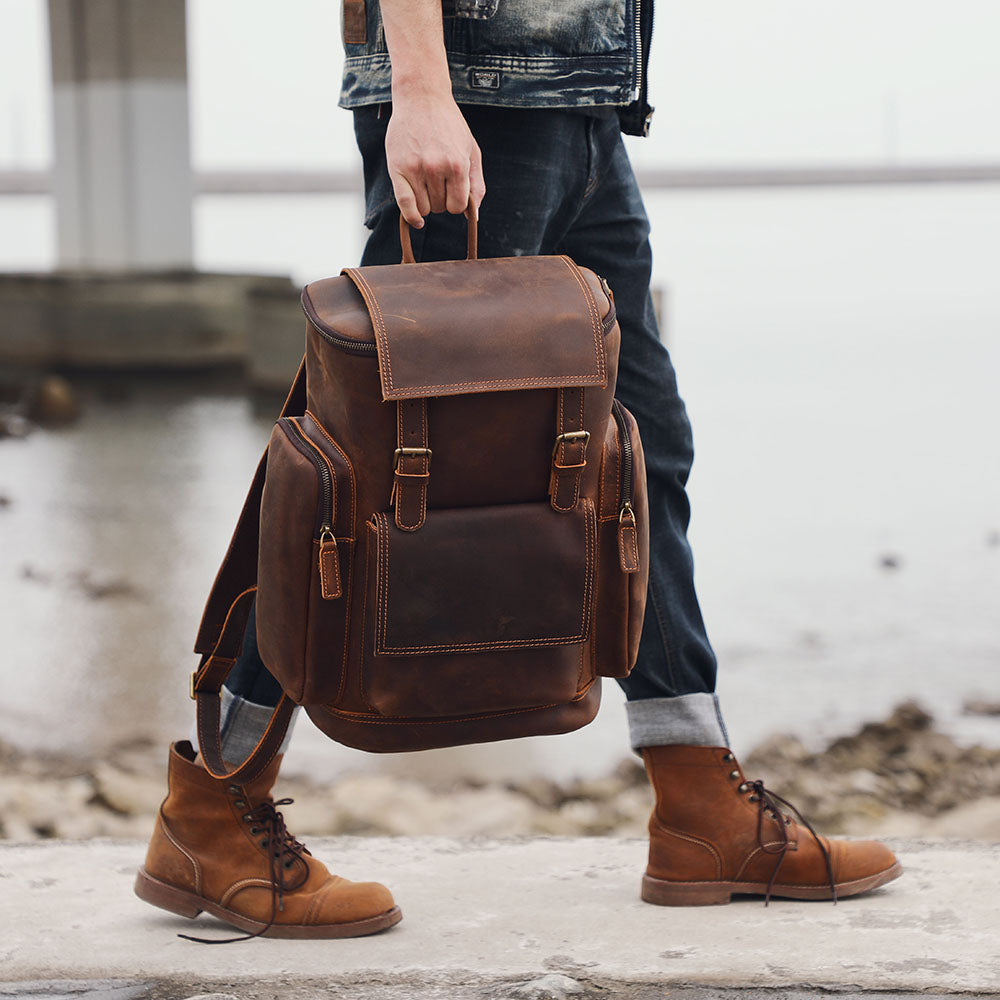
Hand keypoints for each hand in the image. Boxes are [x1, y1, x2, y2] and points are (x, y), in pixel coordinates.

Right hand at [385, 94, 485, 227]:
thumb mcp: (471, 150)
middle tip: (438, 181)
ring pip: (424, 208)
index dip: (456, 204)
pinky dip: (412, 217)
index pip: (458, 207)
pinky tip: (417, 220)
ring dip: (427, 204)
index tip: (453, 194)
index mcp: (457, 165)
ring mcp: (415, 169)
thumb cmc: (450, 126)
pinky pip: (405, 204)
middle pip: (441, 208)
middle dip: (441, 200)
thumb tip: (473, 216)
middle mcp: (436, 168)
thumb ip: (476, 183)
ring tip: (427, 184)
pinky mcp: (397, 168)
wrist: (422, 98)